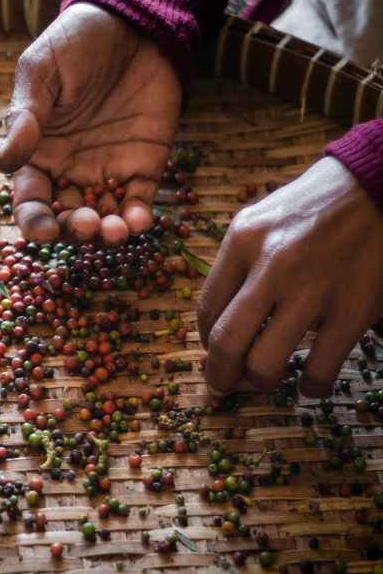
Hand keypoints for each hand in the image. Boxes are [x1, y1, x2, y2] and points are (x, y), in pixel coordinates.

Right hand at [0, 3, 181, 245]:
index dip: (33, 221)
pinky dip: (140, 219)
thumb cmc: (76, 42)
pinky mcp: (144, 165)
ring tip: (115, 231)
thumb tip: (0, 164)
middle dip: (73, 231)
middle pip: (65, 218)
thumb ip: (25, 118)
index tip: (43, 231)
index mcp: (37, 153)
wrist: (133, 21)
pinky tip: (140, 222)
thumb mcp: (41, 72)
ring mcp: (107, 170)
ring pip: (103, 218)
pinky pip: (140, 201)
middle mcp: (69, 170)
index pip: (30, 200)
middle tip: (85, 224)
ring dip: (107, 234)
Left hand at [197, 157, 382, 397]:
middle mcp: (272, 265)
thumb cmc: (313, 207)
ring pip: (266, 362)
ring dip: (261, 382)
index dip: (206, 341)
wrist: (376, 187)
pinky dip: (312, 386)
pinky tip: (310, 385)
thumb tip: (218, 322)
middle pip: (227, 342)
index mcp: (242, 241)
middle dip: (220, 375)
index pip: (207, 309)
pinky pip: (321, 366)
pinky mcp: (354, 308)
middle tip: (224, 386)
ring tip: (266, 380)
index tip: (214, 352)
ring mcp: (314, 289)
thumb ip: (236, 265)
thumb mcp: (259, 221)